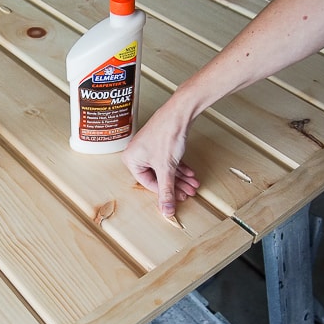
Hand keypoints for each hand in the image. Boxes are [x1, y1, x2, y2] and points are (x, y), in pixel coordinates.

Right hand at [122, 101, 199, 216]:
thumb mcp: (167, 168)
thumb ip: (167, 191)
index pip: (148, 183)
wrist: (179, 112)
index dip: (165, 192)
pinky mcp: (159, 143)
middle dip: (176, 185)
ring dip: (180, 178)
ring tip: (193, 184)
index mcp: (131, 160)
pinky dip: (179, 167)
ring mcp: (148, 148)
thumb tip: (166, 210)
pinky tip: (191, 174)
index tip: (178, 199)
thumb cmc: (166, 134)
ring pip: (165, 169)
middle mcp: (136, 154)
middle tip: (189, 192)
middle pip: (158, 177)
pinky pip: (168, 160)